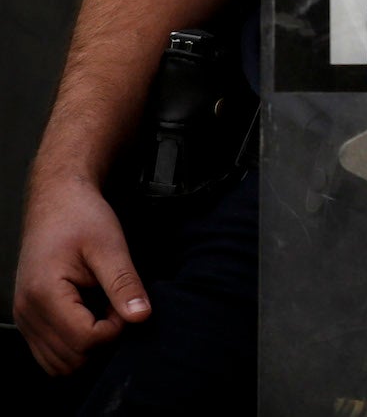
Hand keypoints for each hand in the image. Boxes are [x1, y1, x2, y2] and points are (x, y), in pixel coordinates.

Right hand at [12, 174, 150, 375]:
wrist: (57, 203)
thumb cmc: (81, 218)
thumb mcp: (110, 246)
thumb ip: (125, 284)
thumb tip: (141, 316)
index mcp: (45, 294)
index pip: (84, 341)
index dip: (114, 330)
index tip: (126, 306)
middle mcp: (27, 312)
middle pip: (71, 359)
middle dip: (103, 341)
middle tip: (117, 308)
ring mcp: (25, 318)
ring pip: (58, 364)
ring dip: (88, 348)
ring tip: (104, 312)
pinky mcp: (29, 319)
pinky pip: (50, 353)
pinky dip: (74, 346)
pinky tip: (90, 317)